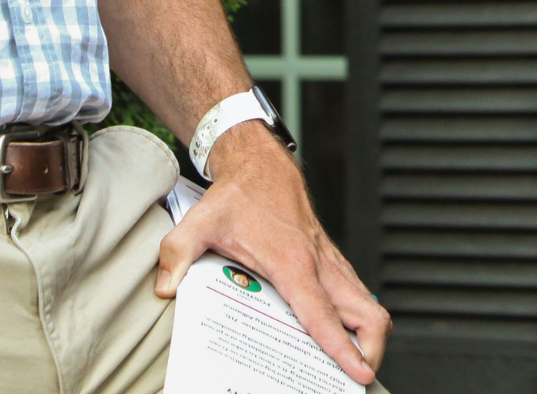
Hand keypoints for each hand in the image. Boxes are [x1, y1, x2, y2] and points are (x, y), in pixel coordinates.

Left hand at [155, 124, 388, 382]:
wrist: (261, 163)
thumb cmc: (238, 194)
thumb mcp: (200, 221)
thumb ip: (178, 254)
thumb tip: (165, 288)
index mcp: (292, 263)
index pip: (323, 315)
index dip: (342, 349)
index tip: (356, 374)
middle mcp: (319, 264)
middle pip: (367, 315)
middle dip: (371, 351)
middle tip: (356, 377)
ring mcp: (330, 262)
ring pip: (369, 305)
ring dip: (369, 336)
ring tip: (351, 365)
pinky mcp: (331, 260)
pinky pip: (358, 294)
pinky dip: (358, 318)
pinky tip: (339, 333)